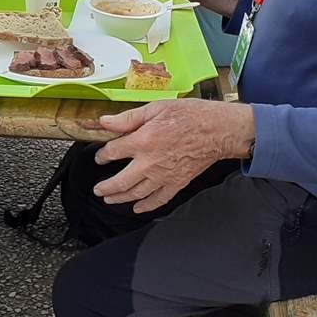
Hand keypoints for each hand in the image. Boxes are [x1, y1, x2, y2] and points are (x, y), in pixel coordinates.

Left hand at [92, 100, 254, 212]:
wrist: (218, 129)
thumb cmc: (190, 115)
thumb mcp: (156, 108)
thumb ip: (128, 118)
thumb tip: (104, 122)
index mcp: (142, 141)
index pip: (113, 152)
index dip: (103, 155)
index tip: (100, 157)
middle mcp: (150, 163)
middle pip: (120, 181)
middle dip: (106, 187)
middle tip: (98, 190)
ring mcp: (164, 176)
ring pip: (136, 193)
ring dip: (120, 198)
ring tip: (109, 199)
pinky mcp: (177, 183)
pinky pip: (159, 200)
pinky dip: (146, 206)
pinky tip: (137, 208)